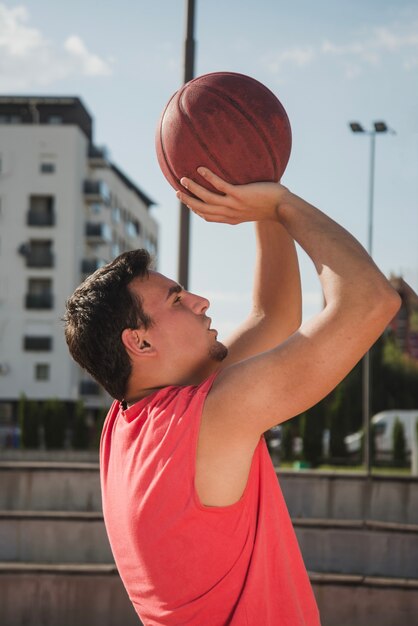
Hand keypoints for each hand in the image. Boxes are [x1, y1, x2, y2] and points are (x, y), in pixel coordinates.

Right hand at [176, 167, 290, 224]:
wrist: (284, 208)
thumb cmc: (273, 205)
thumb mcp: (254, 208)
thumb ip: (244, 202)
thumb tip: (243, 190)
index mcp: (232, 217)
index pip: (209, 216)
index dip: (196, 210)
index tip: (188, 203)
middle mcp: (230, 213)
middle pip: (203, 209)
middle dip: (188, 201)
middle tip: (177, 192)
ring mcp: (234, 204)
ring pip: (207, 198)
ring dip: (193, 189)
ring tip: (183, 179)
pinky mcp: (240, 194)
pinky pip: (220, 185)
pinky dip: (209, 178)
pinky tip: (201, 169)